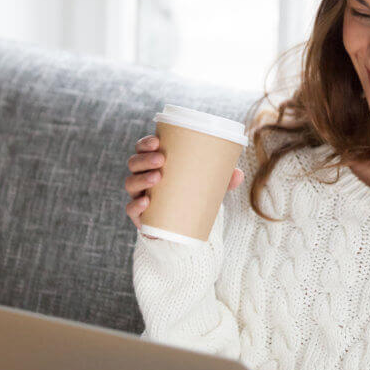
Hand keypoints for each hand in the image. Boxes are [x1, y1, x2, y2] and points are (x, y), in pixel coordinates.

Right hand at [125, 135, 243, 238]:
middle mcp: (142, 177)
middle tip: (162, 159)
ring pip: (131, 183)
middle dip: (145, 158)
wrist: (180, 227)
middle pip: (134, 163)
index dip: (145, 143)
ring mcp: (138, 196)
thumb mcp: (206, 185)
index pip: (142, 148)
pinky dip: (136, 206)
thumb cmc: (190, 196)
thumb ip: (221, 178)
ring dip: (141, 178)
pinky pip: (131, 209)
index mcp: (153, 164)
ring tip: (158, 177)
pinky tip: (145, 202)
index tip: (157, 141)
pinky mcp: (139, 216)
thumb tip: (238, 174)